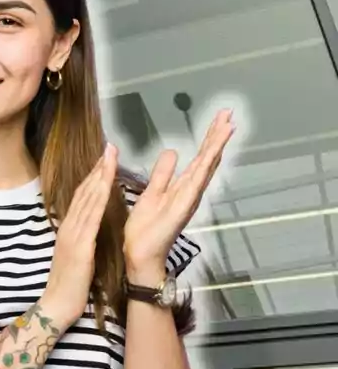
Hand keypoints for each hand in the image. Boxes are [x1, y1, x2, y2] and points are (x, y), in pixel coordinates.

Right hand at [42, 143, 117, 326]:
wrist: (56, 306)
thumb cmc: (68, 286)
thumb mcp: (76, 257)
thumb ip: (81, 240)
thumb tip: (90, 229)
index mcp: (69, 230)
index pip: (81, 197)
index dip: (93, 177)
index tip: (104, 160)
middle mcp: (69, 228)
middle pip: (84, 192)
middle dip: (98, 169)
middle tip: (109, 148)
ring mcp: (73, 236)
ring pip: (88, 200)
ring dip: (99, 177)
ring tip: (110, 158)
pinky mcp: (80, 247)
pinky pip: (91, 218)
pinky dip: (99, 200)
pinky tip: (107, 187)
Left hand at [124, 109, 234, 282]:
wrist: (140, 253)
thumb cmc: (145, 228)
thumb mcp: (152, 192)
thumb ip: (163, 174)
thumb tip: (172, 152)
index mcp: (182, 187)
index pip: (199, 158)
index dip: (209, 139)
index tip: (219, 120)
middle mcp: (189, 191)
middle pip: (207, 159)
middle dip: (217, 136)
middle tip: (228, 114)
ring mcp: (188, 199)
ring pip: (205, 167)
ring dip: (215, 146)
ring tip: (227, 126)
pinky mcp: (182, 208)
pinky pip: (193, 184)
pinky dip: (203, 169)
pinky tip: (211, 154)